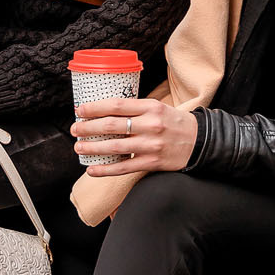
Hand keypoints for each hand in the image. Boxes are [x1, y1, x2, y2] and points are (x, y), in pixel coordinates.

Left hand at [73, 97, 196, 176]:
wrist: (199, 142)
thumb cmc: (174, 123)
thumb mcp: (158, 108)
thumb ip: (135, 109)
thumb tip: (105, 110)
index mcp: (151, 107)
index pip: (117, 105)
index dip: (95, 108)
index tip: (80, 110)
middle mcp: (150, 125)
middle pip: (112, 125)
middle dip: (88, 127)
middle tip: (75, 129)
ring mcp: (151, 145)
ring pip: (115, 146)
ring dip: (93, 147)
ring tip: (79, 147)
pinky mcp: (152, 162)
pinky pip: (124, 167)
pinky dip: (106, 169)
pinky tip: (92, 170)